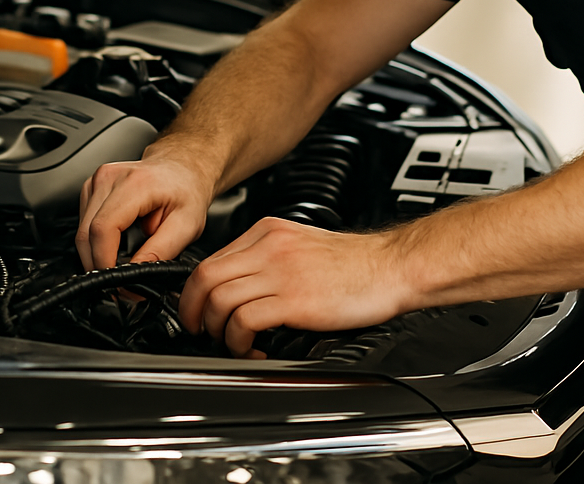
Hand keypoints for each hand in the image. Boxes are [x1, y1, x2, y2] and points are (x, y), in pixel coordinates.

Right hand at [76, 146, 217, 269]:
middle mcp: (110, 178)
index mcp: (136, 184)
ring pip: (82, 231)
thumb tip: (136, 272)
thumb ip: (161, 251)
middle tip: (120, 281)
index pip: (103, 228)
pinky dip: (96, 241)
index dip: (104, 260)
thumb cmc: (186, 191)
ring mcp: (97, 181)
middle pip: (86, 233)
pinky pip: (84, 224)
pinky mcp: (91, 188)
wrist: (182, 168)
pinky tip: (116, 242)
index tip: (117, 281)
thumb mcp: (188, 225)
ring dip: (97, 253)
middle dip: (99, 264)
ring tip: (121, 260)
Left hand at [177, 217, 411, 357]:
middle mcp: (269, 247)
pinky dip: (240, 343)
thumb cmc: (355, 264)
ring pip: (219, 300)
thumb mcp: (301, 246)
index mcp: (268, 232)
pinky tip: (255, 352)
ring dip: (217, 331)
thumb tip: (238, 287)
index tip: (197, 311)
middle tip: (199, 331)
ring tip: (232, 344)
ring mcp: (281, 271)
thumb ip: (268, 259)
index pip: (212, 259)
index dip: (195, 292)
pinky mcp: (295, 299)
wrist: (392, 267)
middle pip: (205, 277)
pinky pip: (245, 321)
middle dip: (192, 312)